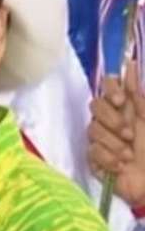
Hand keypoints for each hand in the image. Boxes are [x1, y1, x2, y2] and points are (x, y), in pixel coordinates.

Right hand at [89, 61, 144, 207]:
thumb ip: (138, 96)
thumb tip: (130, 65)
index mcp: (126, 108)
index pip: (108, 86)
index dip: (110, 90)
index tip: (121, 102)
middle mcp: (110, 119)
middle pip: (95, 106)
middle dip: (112, 120)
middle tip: (129, 135)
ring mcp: (100, 138)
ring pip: (93, 129)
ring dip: (114, 144)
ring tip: (129, 156)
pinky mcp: (93, 157)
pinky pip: (92, 150)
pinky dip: (108, 158)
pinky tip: (121, 166)